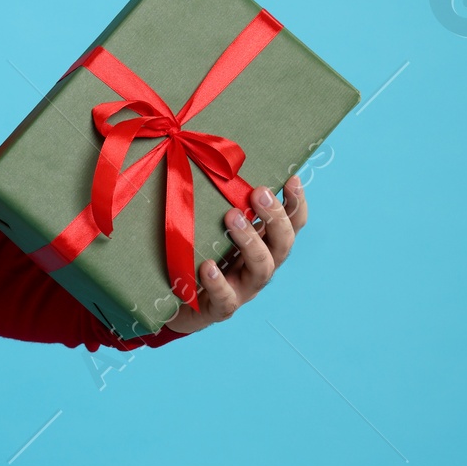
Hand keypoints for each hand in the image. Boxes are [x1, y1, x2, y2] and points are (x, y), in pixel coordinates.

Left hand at [165, 173, 306, 334]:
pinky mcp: (216, 309)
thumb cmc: (192, 251)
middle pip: (282, 245)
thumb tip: (205, 156)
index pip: (289, 225)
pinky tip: (208, 268)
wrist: (171, 300)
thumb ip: (214, 198)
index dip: (295, 204)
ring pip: (261, 270)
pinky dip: (219, 284)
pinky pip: (226, 301)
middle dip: (274, 218)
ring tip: (232, 218)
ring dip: (250, 242)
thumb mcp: (207, 223)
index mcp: (260, 244)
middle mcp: (257, 266)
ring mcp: (240, 289)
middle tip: (259, 193)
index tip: (292, 179)